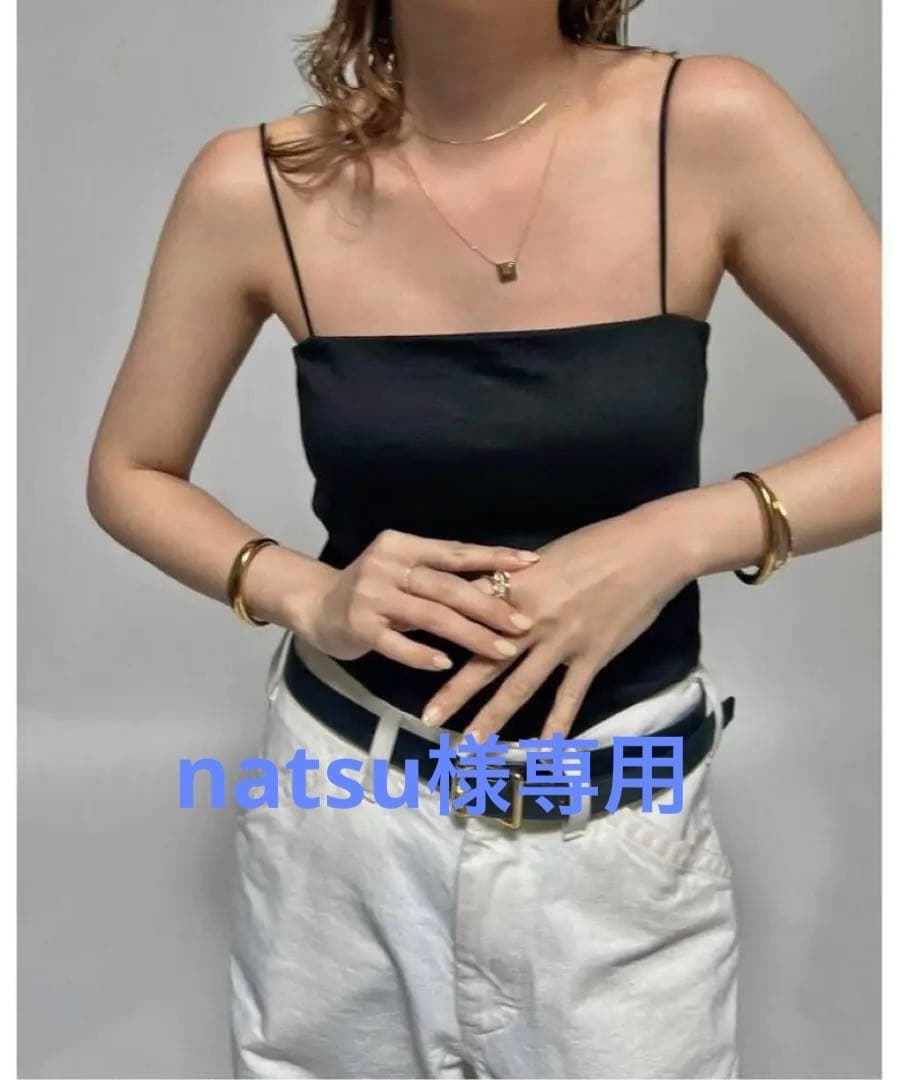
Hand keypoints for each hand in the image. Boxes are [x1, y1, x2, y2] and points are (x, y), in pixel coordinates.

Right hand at [292, 529, 540, 669]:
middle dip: (489, 607)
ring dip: (469, 635)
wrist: (314, 606)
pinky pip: (396, 642)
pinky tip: (446, 664)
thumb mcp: (403, 573)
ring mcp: (371, 595)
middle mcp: (387, 564)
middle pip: (448, 586)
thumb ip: (439, 577)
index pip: (455, 551)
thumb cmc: (372, 590)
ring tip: (501, 651)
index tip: (531, 562)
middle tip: (523, 624)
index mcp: (403, 545)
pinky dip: (422, 654)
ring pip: (430, 615)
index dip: (494, 557)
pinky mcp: (358, 625)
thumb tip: (499, 584)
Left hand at [419, 505, 698, 738]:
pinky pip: (569, 695)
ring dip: (493, 719)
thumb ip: (517, 584)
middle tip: (427, 719)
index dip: (433, 635)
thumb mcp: (545, 559)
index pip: (463, 617)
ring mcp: (561, 641)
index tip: (405, 651)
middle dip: (454, 693)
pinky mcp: (591, 655)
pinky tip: (544, 748)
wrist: (647, 550)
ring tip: (472, 746)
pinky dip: (556, 723)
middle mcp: (529, 620)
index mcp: (513, 590)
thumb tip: (492, 596)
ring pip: (519, 686)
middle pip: (483, 662)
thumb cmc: (597, 544)